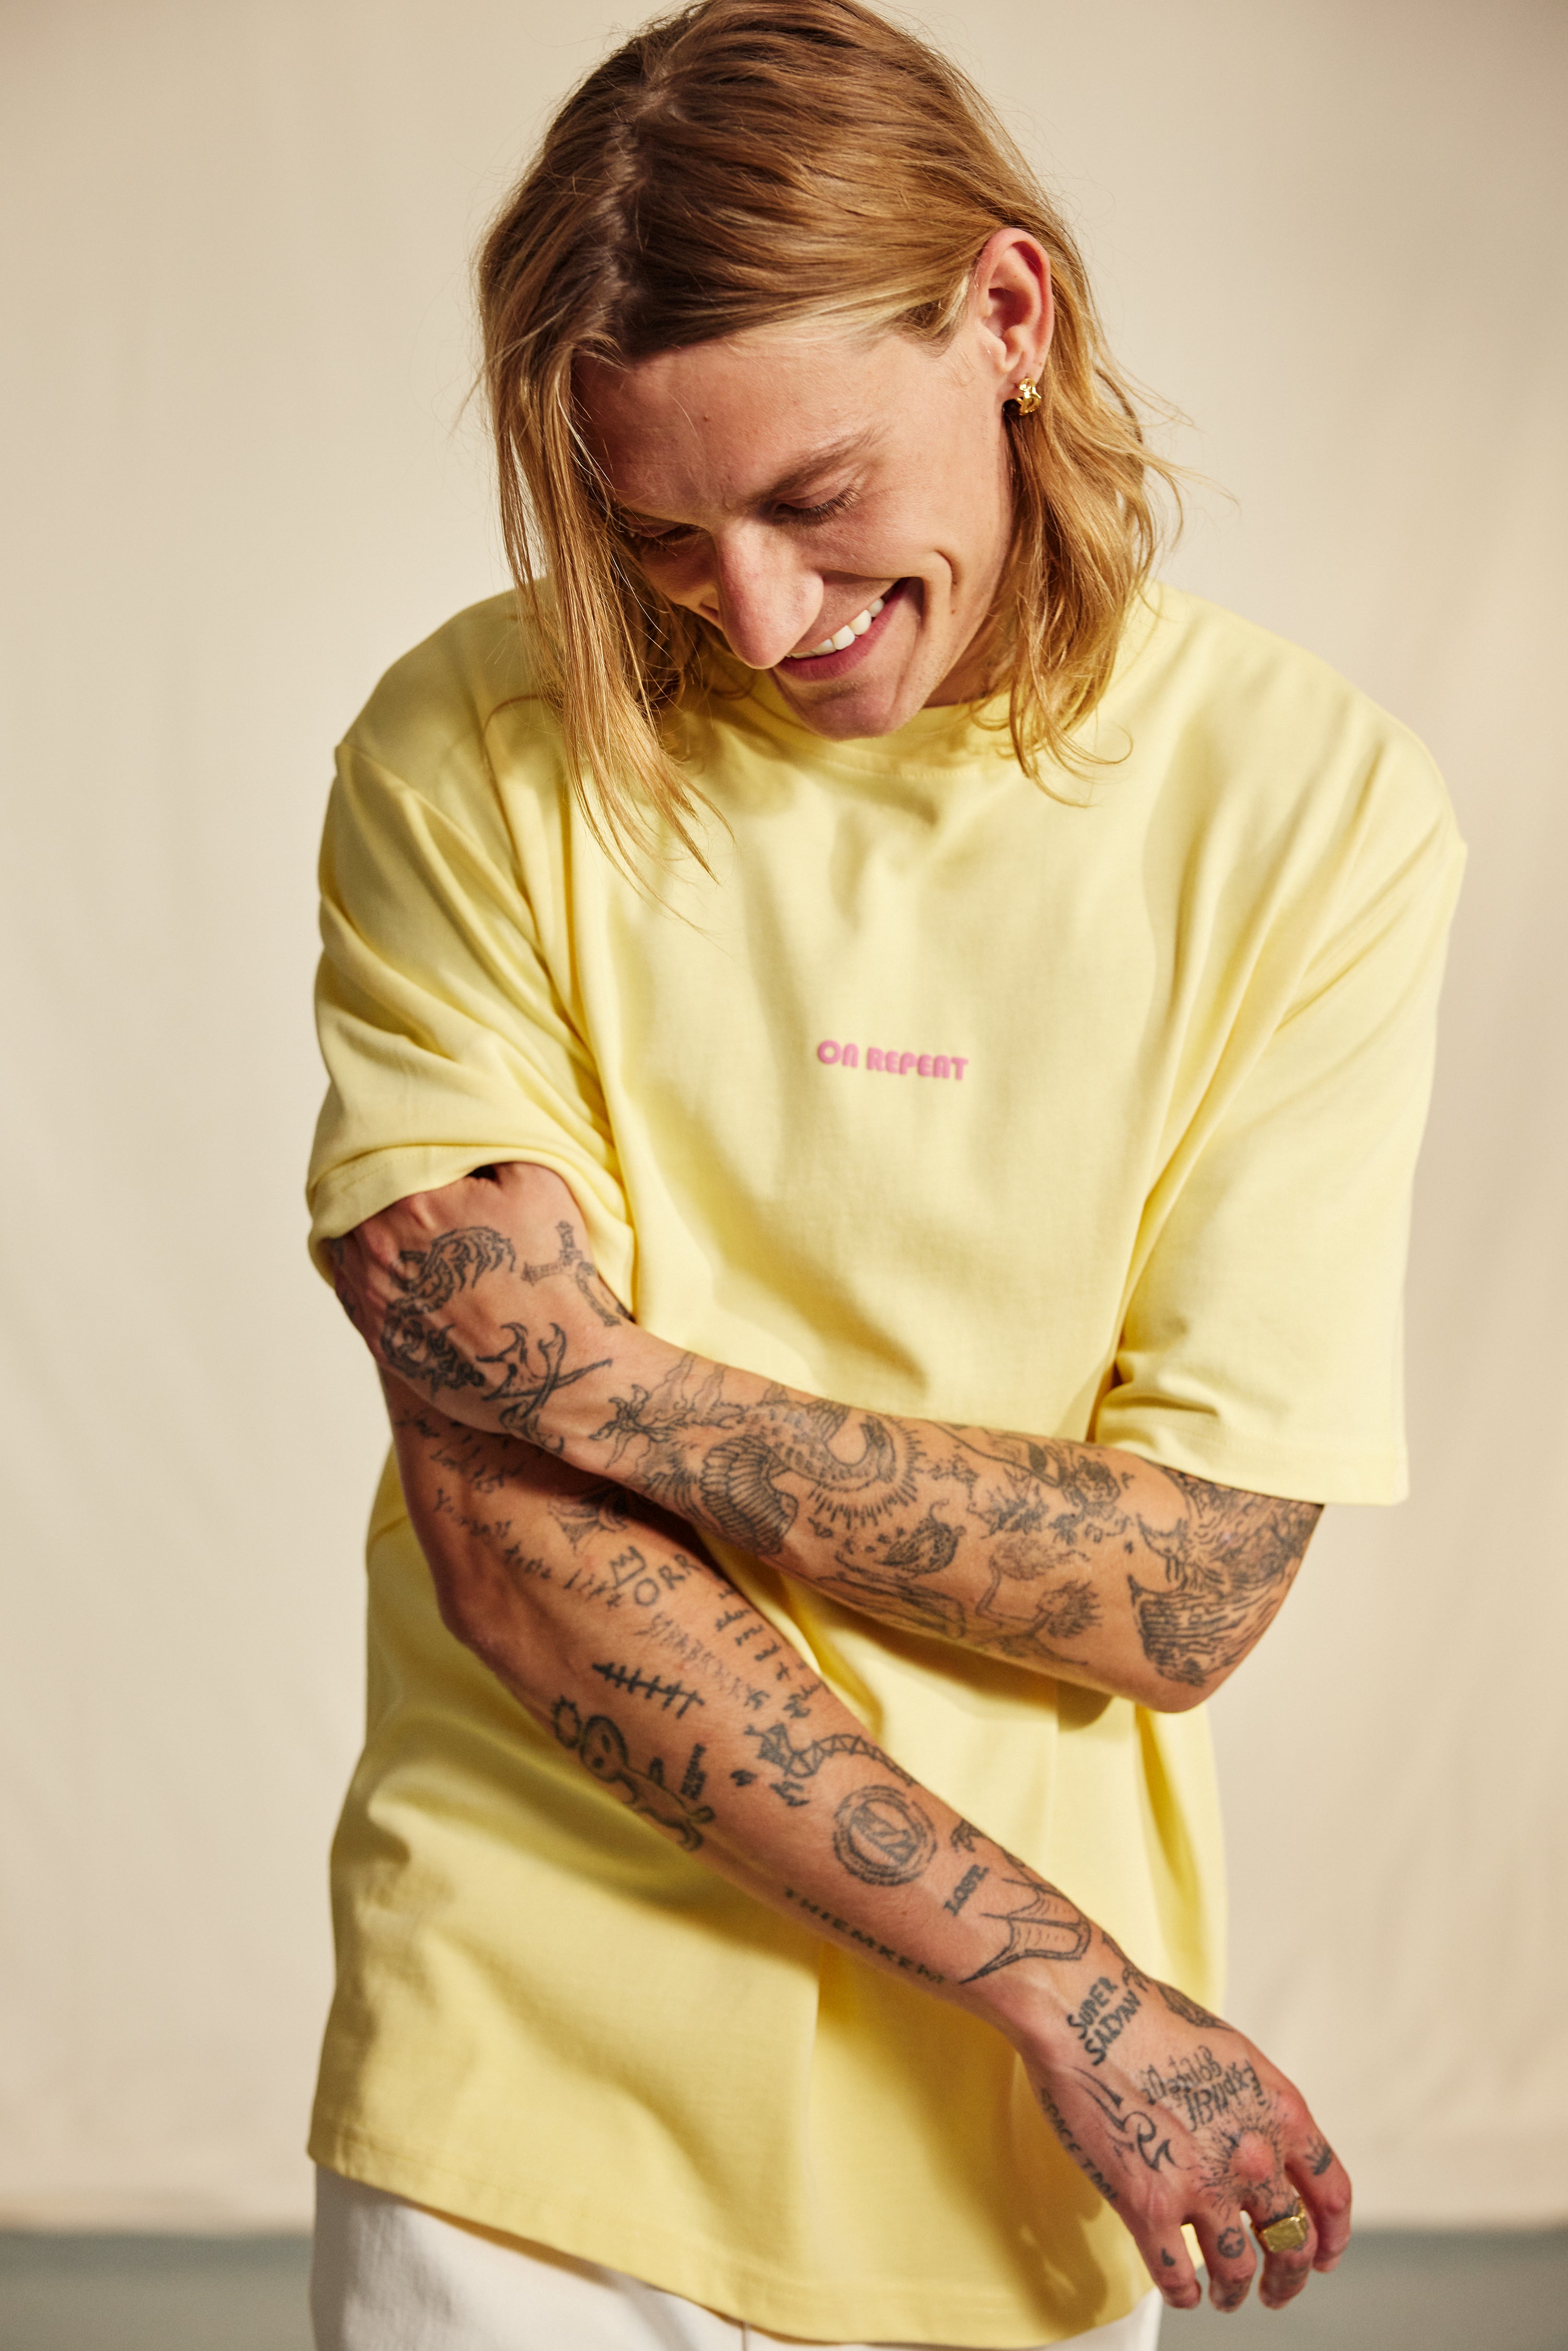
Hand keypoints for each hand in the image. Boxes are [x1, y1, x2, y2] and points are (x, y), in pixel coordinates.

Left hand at [327, 1162, 639, 1447]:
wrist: (554, 1368)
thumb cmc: (548, 1273)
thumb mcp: (537, 1180)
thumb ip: (491, 1137)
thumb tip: (463, 1114)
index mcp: (408, 1201)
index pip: (377, 1153)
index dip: (392, 1142)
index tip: (407, 1137)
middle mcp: (375, 1249)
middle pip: (354, 1198)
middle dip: (375, 1184)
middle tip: (402, 1176)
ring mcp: (371, 1299)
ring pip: (347, 1244)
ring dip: (365, 1228)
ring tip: (396, 1219)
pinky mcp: (378, 1339)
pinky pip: (353, 1290)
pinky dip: (366, 1271)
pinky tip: (394, 1264)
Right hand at [1017, 1961, 1349, 2314]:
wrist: (1085, 2011)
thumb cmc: (1148, 2018)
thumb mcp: (1231, 2054)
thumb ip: (1256, 2108)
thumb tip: (1261, 2147)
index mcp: (1279, 2113)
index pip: (1331, 2193)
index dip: (1333, 2235)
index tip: (1325, 2255)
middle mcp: (1253, 2157)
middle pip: (1292, 2243)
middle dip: (1288, 2277)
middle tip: (1277, 2289)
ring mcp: (1202, 2186)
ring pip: (1238, 2270)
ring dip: (1235, 2293)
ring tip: (1225, 2297)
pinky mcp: (1149, 2206)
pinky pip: (1176, 2276)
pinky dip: (1183, 2293)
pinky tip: (1181, 2291)